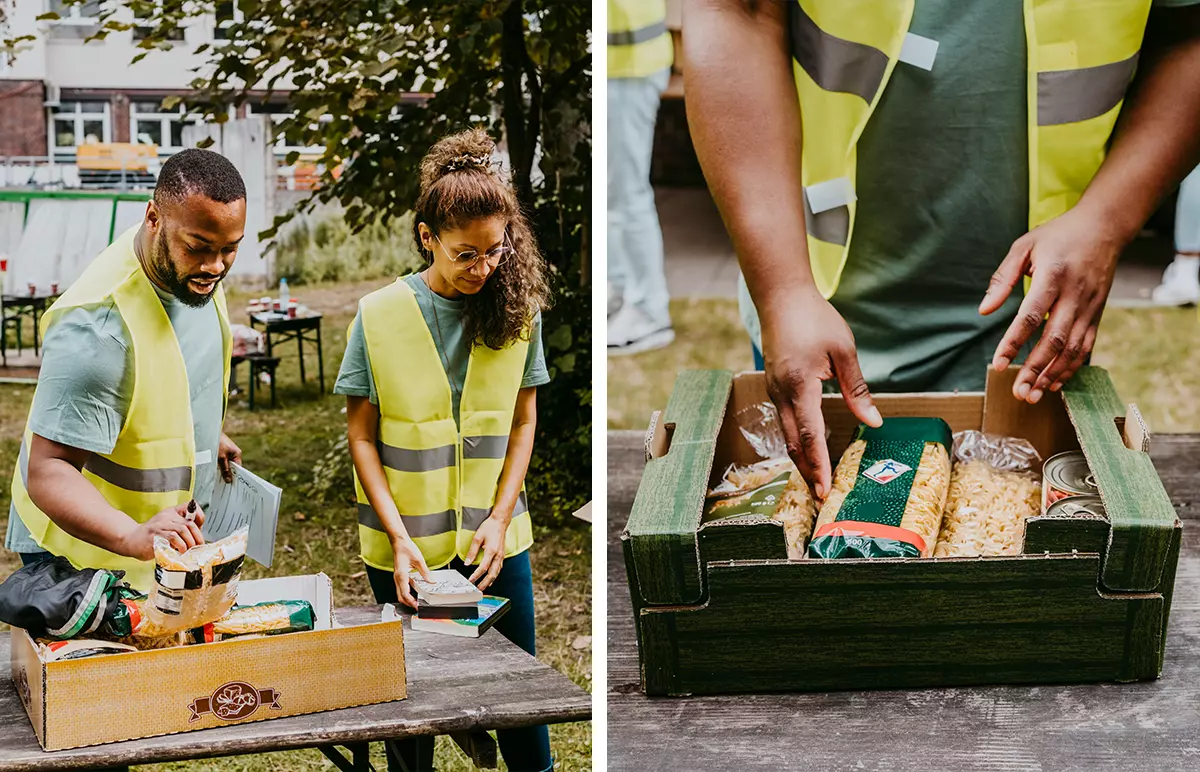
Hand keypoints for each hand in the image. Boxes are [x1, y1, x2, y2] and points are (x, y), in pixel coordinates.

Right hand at [118, 502, 205, 559]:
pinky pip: (173, 538)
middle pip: (189, 523)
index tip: (201, 528)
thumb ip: (181, 528)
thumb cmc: (151, 536)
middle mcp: (166, 517)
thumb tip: (198, 536)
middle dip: (197, 537)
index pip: (189, 507)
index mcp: (170, 513)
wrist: (130, 540)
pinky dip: (180, 546)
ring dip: (189, 543)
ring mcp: (160, 526)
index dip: (199, 516)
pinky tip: (179, 552)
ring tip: (188, 551)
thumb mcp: (167, 526)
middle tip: (197, 546)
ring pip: (183, 530)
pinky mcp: (155, 536)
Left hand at [217, 433, 241, 482]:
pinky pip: (221, 462)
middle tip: (223, 485)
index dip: (235, 477)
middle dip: (227, 475)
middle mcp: (233, 454)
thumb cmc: (216, 443)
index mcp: (237, 454)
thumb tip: (229, 480)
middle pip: (232, 468)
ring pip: (226, 465)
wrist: (208, 431)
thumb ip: (225, 469)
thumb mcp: (220, 457)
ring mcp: (227, 453)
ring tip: (217, 479)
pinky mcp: (221, 452)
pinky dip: (218, 467)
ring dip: (221, 470)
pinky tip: (213, 471)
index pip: (238, 469)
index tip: (231, 486)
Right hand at [390, 535, 430, 608]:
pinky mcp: (399, 575)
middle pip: (400, 596)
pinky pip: (401, 587)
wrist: (399, 542)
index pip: (405, 594)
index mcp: (401, 575)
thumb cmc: (406, 549)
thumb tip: (431, 581)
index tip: (417, 606)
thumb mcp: (419, 560)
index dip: (411, 602)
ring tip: (417, 601)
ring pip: (400, 593)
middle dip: (408, 603)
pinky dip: (406, 592)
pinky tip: (414, 591)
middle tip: (418, 606)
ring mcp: (397, 577)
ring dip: (407, 598)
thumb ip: (425, 572)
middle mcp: (397, 578)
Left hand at [466, 509, 510, 590]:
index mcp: (492, 551)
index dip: (476, 575)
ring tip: (483, 587)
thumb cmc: (489, 527)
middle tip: (478, 590)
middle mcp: (498, 555)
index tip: (470, 580)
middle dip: (485, 583)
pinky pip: (499, 569)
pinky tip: (490, 579)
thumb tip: (467, 563)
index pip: (483, 568)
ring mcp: (501, 556)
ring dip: (490, 581)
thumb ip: (471, 551)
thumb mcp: (477, 537)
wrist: (500, 522)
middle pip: (492, 574)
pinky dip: (494, 575)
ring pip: (496, 573)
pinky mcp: (502, 555)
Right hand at [760, 285, 881, 498]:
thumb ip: (856, 389)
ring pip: (786, 434)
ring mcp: (773, 391)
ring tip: (817, 478)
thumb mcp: (843, 351)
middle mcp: (781, 394)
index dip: (819, 465)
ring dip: (801, 457)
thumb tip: (874, 422)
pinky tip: (808, 448)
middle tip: (821, 496)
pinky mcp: (773, 386)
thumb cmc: (814, 318)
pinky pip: (784, 421)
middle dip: (808, 470)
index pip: (810, 435)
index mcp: (800, 386)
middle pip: (793, 443)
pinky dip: (796, 439)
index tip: (825, 490)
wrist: (780, 296)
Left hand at [981, 207, 1121, 401]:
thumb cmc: (1058, 236)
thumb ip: (1003, 278)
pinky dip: (1071, 367)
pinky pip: (1086, 346)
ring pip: (1073, 348)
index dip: (1014, 342)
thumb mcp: (1024, 246)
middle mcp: (1074, 295)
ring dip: (1053, 374)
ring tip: (1034, 394)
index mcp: (1053, 277)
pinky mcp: (1098, 314)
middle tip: (1018, 392)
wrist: (1104, 227)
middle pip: (1054, 339)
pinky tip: (1055, 382)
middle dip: (1035, 369)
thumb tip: (985, 310)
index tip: (998, 364)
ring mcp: (1089, 306)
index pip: (1030, 316)